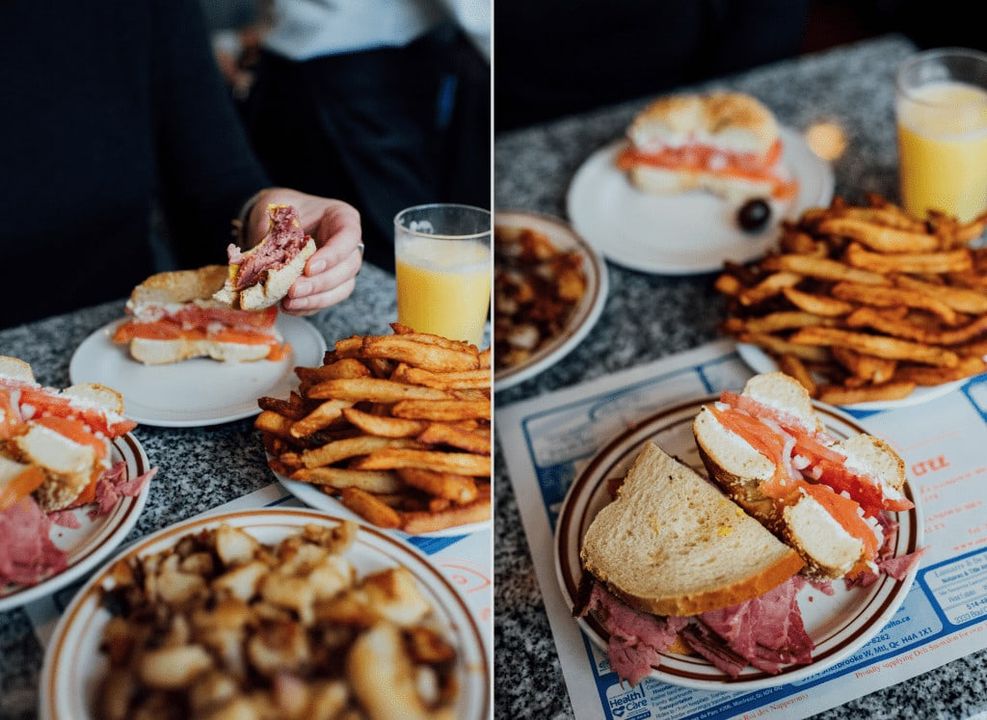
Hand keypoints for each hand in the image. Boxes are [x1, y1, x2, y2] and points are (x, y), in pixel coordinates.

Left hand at [246, 188, 362, 314]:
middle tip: (294, 290)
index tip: (309, 268)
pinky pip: (326, 300)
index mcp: (342, 218)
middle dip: (321, 283)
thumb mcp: (275, 206)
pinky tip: (289, 307)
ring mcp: (341, 267)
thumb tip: (263, 257)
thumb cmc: (282, 208)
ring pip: (342, 289)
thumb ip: (273, 228)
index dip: (332, 256)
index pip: (348, 238)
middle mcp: (348, 245)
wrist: (276, 221)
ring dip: (316, 299)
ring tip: (289, 302)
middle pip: (348, 268)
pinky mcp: (329, 285)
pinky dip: (308, 306)